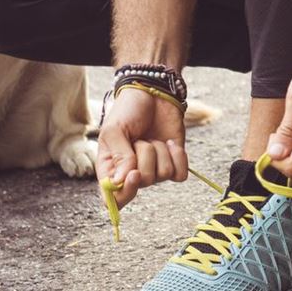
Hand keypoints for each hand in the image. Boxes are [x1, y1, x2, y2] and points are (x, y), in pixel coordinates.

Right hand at [96, 86, 187, 206]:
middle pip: (144, 182)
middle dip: (145, 155)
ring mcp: (154, 169)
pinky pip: (180, 174)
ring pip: (163, 175)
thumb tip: (122, 181)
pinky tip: (169, 143)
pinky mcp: (173, 163)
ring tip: (152, 137)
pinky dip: (178, 156)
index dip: (125, 192)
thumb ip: (119, 156)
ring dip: (160, 151)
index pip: (114, 197)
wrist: (152, 93)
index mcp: (110, 168)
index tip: (135, 174)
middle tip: (139, 139)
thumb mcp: (115, 130)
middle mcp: (132, 173)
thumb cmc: (128, 111)